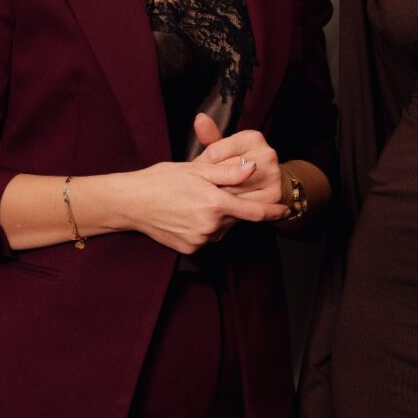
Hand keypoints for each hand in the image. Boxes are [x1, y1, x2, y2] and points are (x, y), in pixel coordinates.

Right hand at [126, 124, 286, 255]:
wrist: (131, 203)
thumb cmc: (161, 180)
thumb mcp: (196, 169)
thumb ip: (228, 171)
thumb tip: (254, 168)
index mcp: (215, 204)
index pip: (255, 212)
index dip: (274, 211)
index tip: (286, 209)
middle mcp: (210, 226)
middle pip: (237, 218)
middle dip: (235, 207)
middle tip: (216, 193)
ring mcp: (200, 240)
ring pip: (222, 228)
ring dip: (220, 217)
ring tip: (197, 201)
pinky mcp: (190, 249)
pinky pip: (208, 237)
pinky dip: (206, 227)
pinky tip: (188, 214)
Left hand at [191, 116, 286, 221]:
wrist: (268, 184)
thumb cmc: (240, 164)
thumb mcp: (225, 148)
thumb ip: (211, 136)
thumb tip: (199, 119)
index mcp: (253, 138)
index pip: (215, 153)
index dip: (203, 165)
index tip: (203, 171)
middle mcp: (267, 154)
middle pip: (224, 172)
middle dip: (212, 181)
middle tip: (206, 185)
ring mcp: (273, 175)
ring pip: (233, 190)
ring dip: (221, 195)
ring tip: (216, 195)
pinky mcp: (274, 196)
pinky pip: (244, 205)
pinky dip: (233, 208)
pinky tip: (229, 205)